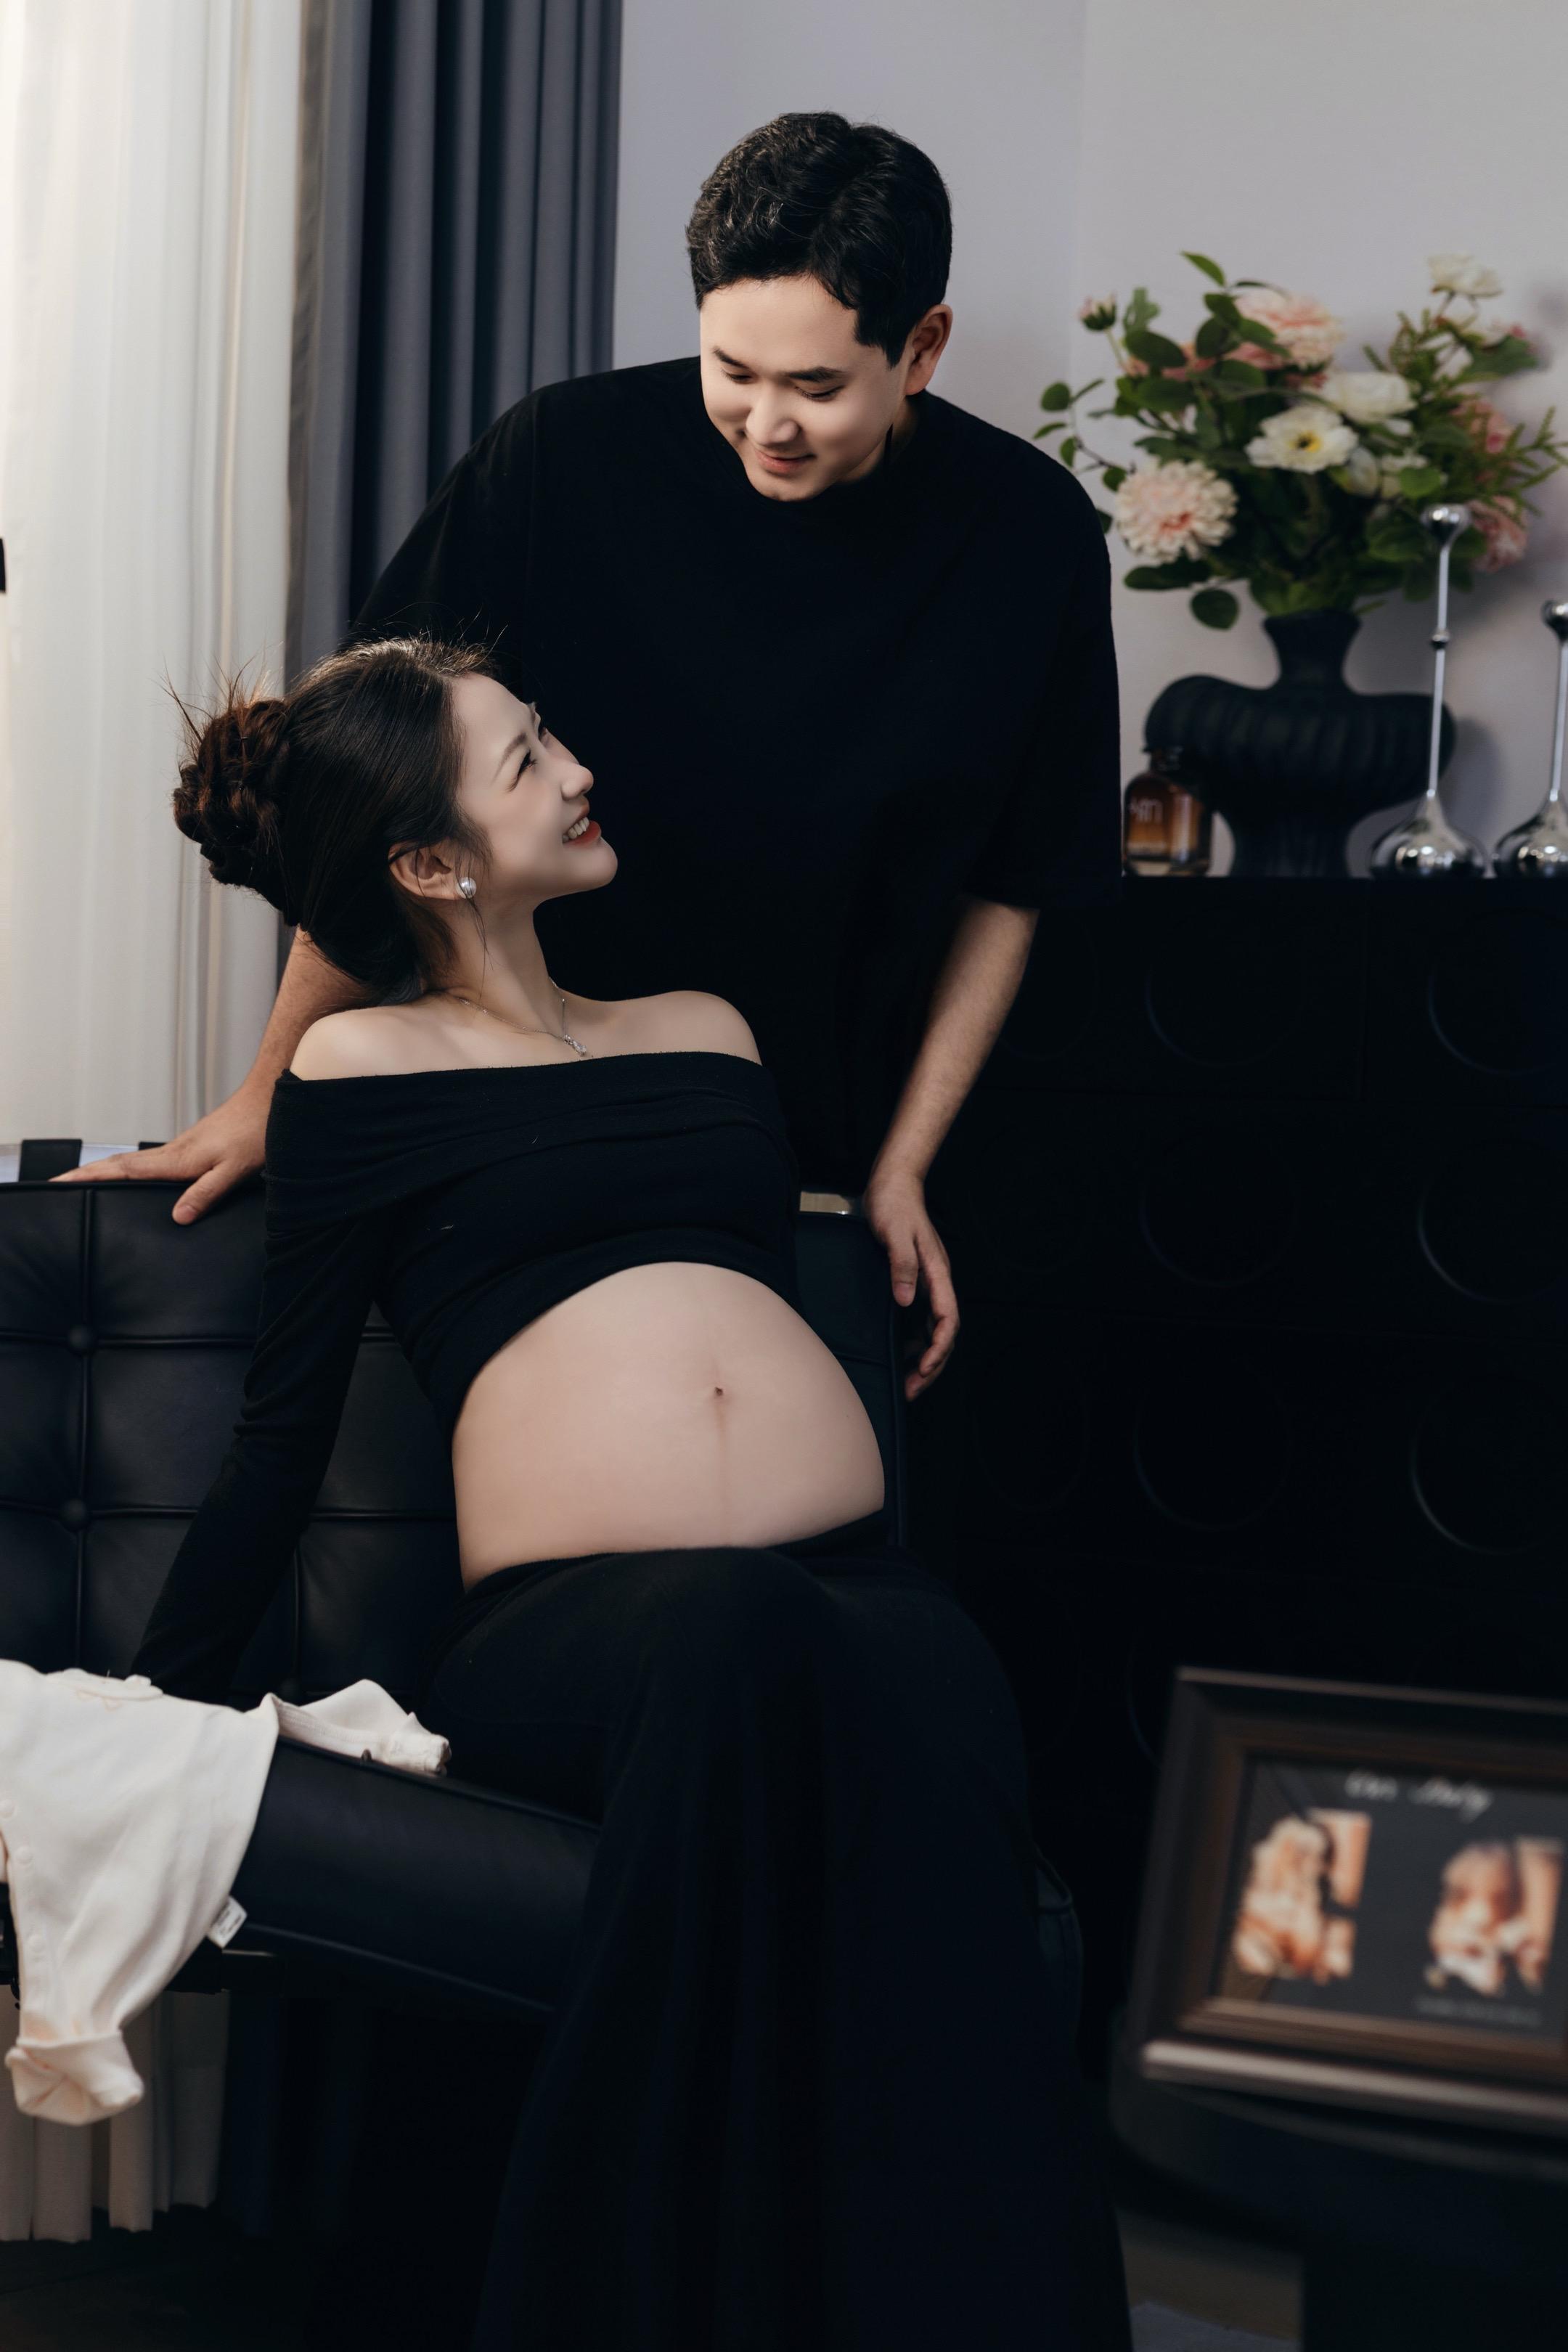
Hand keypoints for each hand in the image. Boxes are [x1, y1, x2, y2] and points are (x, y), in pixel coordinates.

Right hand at [47, 1079, 270, 1223]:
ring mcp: (182, 1148)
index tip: (60, 1184)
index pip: (124, 1171)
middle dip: (87, 1174)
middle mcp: (174, 1152)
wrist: (271, 1099)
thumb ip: (206, 1193)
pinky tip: (134, 1176)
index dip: (91, 1178)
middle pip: (120, 1165)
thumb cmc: (257, 1132)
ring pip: (135, 1162)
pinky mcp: (193, 1146)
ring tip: (83, 1183)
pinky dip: (131, 1168)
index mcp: (177, 1160)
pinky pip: (152, 1161)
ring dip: (106, 1170)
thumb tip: (177, 1217)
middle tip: (58, 1185)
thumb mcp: (236, 1170)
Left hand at [860, 1162, 958, 1402]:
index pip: (948, 1319)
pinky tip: (900, 1355)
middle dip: (931, 1365)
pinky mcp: (915, 1283)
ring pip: (932, 1331)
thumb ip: (902, 1266)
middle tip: (911, 1390)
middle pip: (943, 1333)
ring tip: (906, 1383)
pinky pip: (920, 1321)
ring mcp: (927, 1284)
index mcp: (937, 1273)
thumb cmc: (895, 1206)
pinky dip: (913, 1342)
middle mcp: (936, 1282)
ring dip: (922, 1359)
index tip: (924, 1368)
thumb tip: (907, 1300)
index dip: (939, 1347)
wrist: (893, 1184)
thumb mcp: (894, 1234)